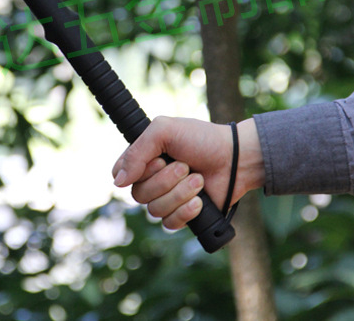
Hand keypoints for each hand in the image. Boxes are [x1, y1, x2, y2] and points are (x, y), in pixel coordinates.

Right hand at [111, 116, 264, 229]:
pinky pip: (170, 223)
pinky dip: (186, 211)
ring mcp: (166, 199)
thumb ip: (137, 152)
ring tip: (198, 180)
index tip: (157, 159)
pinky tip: (199, 201)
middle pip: (138, 194)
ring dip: (180, 193)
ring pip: (155, 210)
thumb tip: (118, 182)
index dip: (135, 172)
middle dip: (166, 180)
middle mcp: (151, 180)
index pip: (120, 174)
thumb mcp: (164, 131)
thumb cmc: (201, 139)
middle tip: (186, 166)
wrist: (235, 159)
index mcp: (144, 159)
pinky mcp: (181, 215)